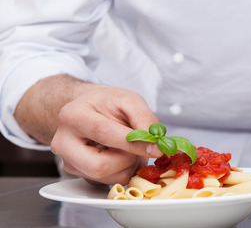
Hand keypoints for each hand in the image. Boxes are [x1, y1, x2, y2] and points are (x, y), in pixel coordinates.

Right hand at [16, 75, 162, 184]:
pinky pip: (107, 182)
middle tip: (139, 146)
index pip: (104, 133)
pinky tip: (121, 155)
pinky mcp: (78, 175)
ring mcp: (68, 162)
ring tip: (130, 147)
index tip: (156, 148)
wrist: (90, 110)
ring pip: (105, 177)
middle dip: (128, 159)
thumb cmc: (107, 104)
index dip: (133, 143)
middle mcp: (64, 142)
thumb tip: (155, 142)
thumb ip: (144, 118)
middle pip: (98, 166)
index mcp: (73, 115)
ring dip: (128, 166)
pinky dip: (123, 170)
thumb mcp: (128, 100)